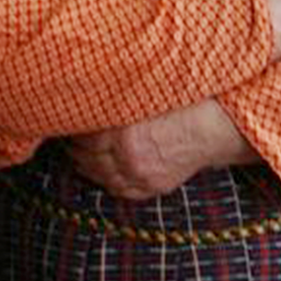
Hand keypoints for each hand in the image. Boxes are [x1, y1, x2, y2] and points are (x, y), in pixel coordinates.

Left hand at [67, 99, 257, 200]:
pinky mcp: (153, 187)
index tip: (68, 118)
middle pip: (88, 157)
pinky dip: (106, 181)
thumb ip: (114, 98)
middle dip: (76, 146)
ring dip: (86, 165)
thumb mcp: (144, 94)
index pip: (84, 135)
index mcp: (123, 131)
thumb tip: (85, 90)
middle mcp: (129, 157)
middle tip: (69, 134)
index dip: (73, 127)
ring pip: (101, 176)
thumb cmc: (180, 102)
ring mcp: (141, 175)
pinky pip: (120, 190)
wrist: (212, 126)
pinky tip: (99, 172)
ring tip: (78, 153)